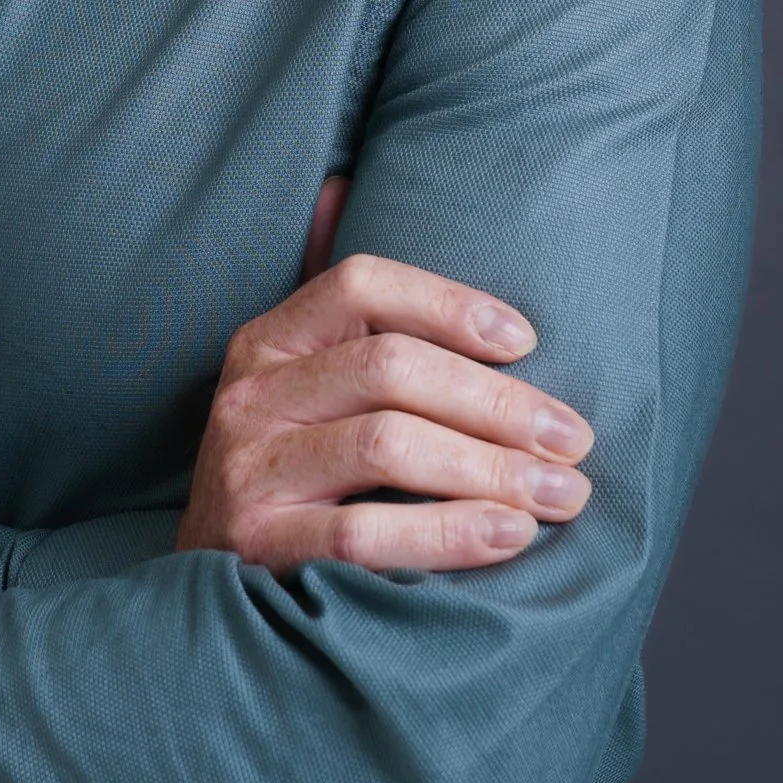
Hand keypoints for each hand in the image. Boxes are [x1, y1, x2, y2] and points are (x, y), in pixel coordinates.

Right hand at [176, 179, 592, 570]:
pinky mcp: (257, 547)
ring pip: (385, 445)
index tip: (529, 340)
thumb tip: (339, 185)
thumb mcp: (294, 383)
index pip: (360, 284)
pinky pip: (363, 534)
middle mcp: (250, 394)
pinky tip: (511, 537)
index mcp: (267, 341)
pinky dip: (448, 534)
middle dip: (498, 402)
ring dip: (490, 469)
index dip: (450, 302)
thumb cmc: (287, 476)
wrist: (206, 597)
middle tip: (576, 439)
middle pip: (390, 368)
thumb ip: (332, 307)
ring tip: (563, 494)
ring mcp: (247, 470)